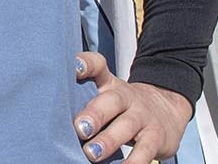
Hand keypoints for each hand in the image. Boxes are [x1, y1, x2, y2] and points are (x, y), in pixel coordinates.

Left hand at [72, 51, 193, 163]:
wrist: (169, 109)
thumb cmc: (125, 106)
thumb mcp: (108, 95)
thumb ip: (84, 99)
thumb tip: (48, 115)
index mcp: (110, 84)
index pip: (98, 66)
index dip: (86, 64)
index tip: (73, 67)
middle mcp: (127, 97)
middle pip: (112, 100)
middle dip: (94, 114)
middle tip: (78, 128)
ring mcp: (143, 116)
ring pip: (126, 126)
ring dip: (108, 141)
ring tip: (91, 153)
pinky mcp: (156, 137)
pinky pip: (145, 151)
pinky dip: (133, 162)